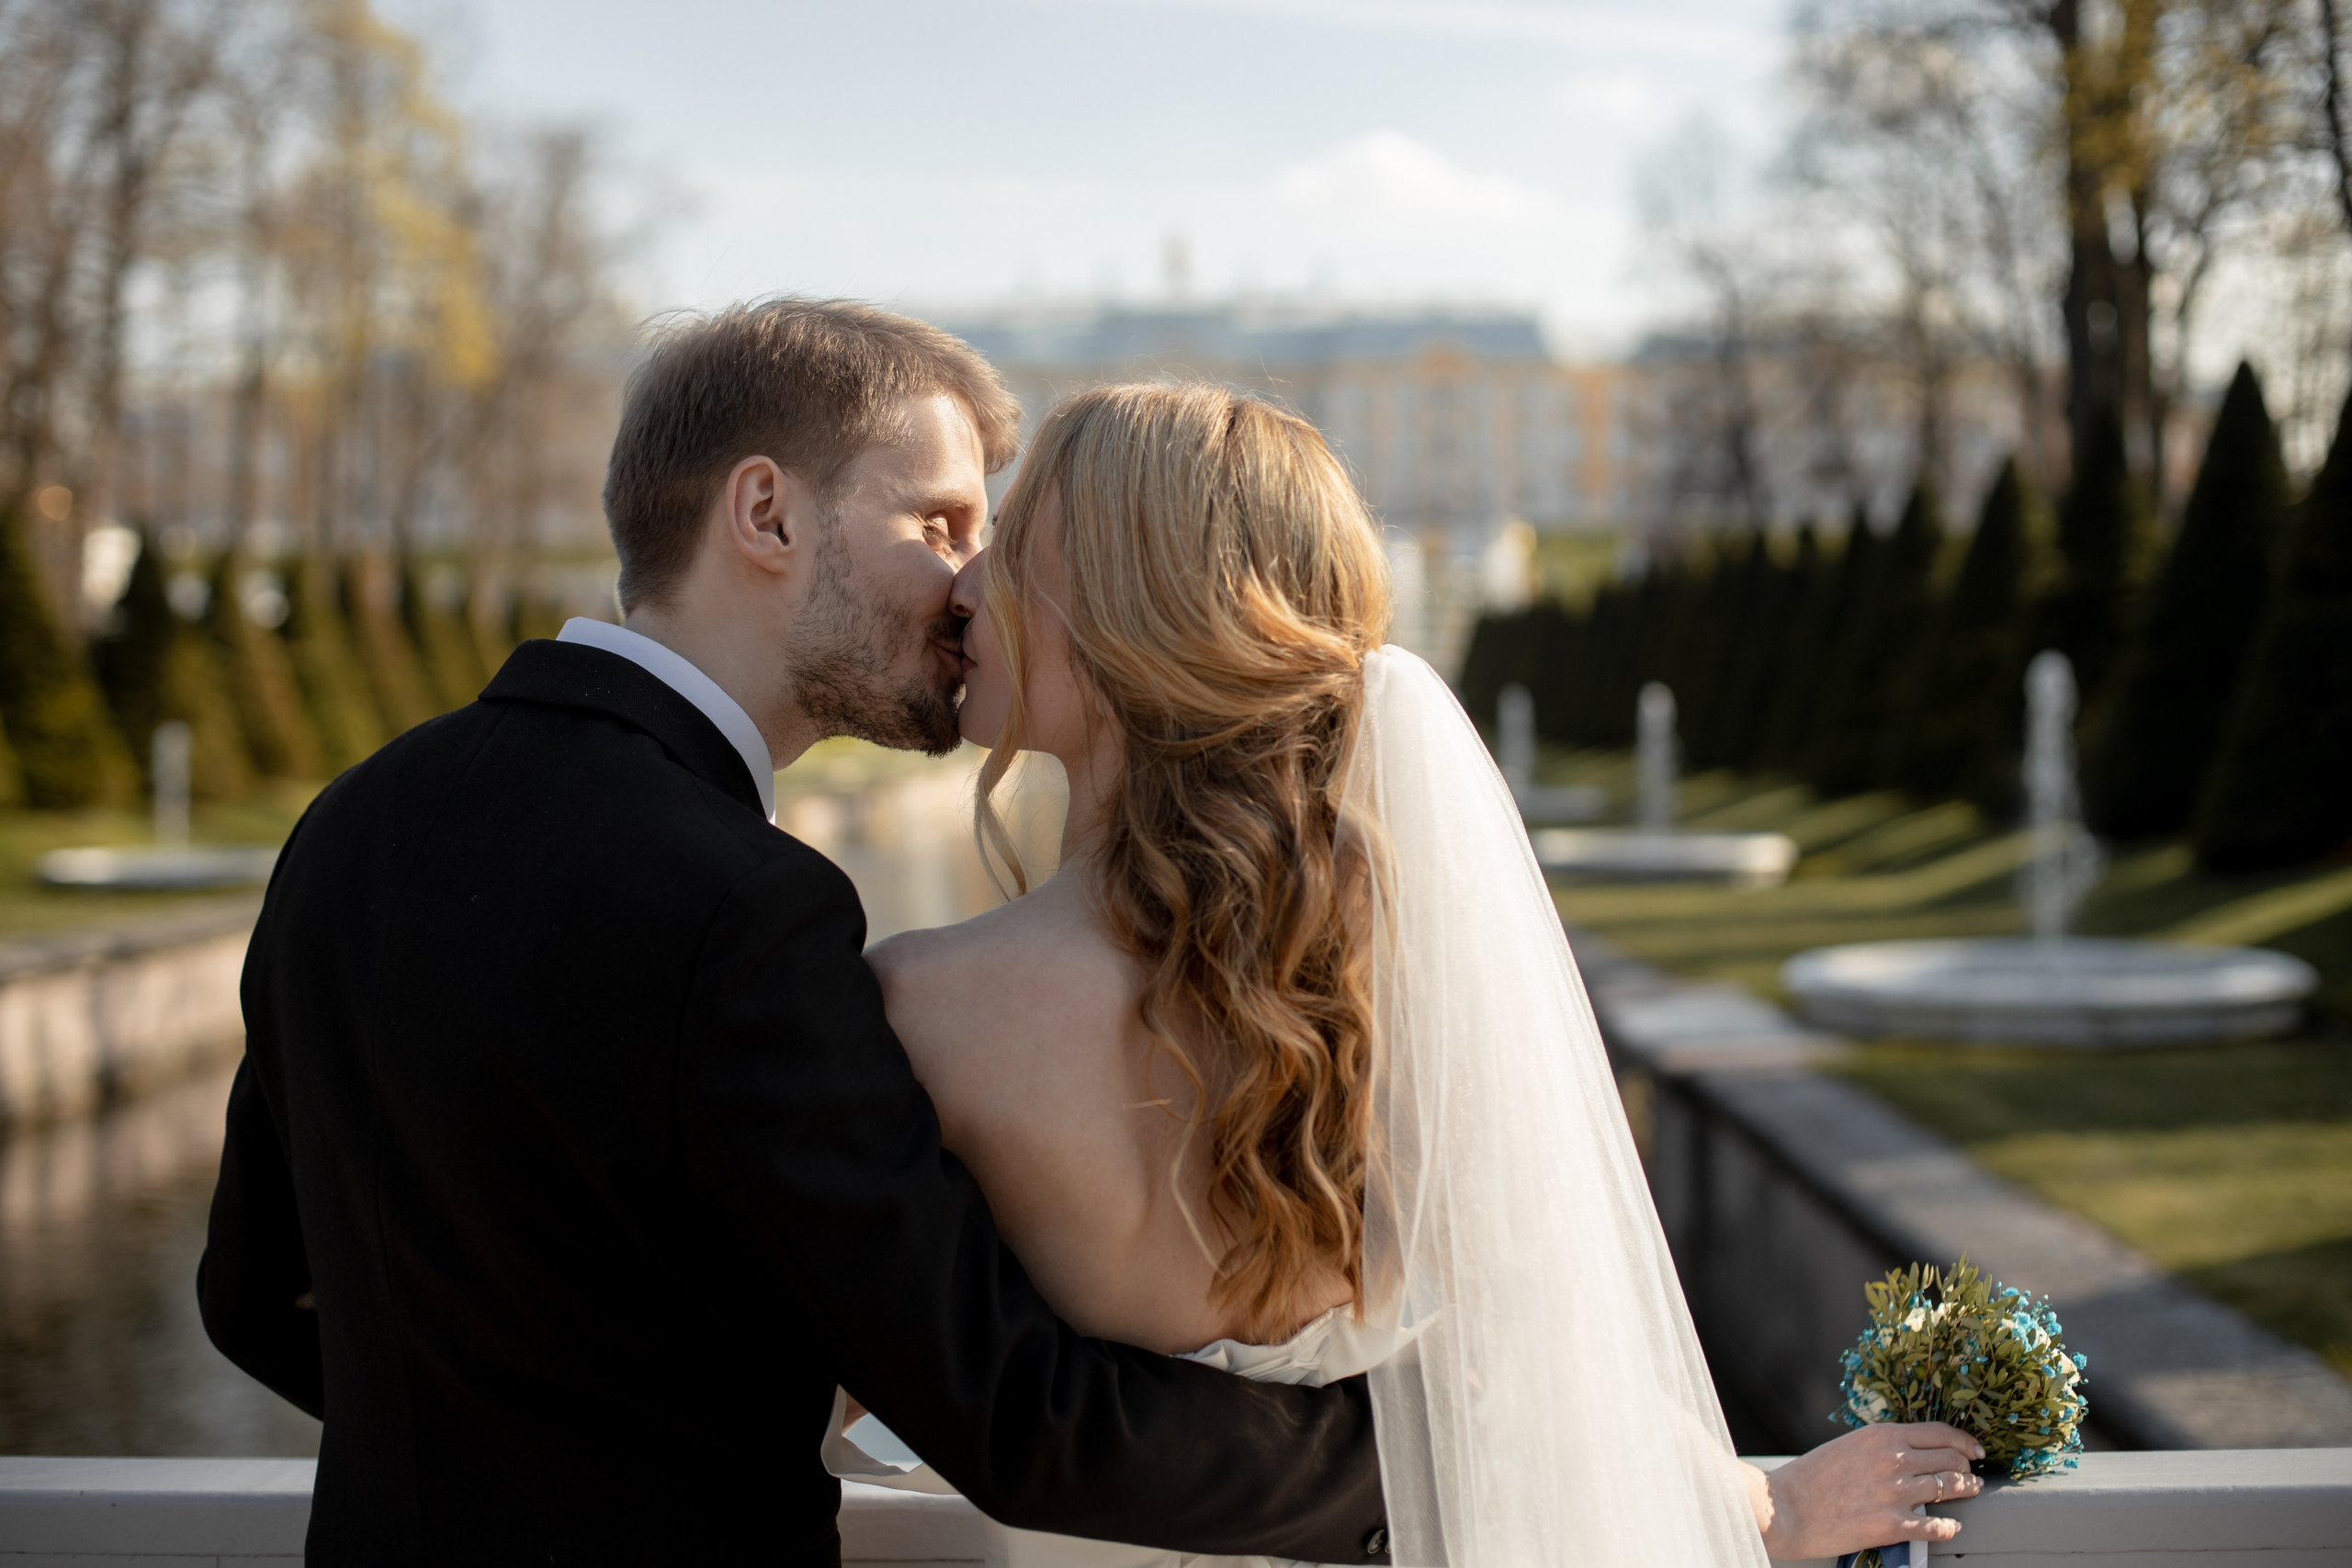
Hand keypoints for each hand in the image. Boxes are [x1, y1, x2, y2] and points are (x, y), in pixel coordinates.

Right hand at [1751, 1422, 1985, 1559]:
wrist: (1783, 1507)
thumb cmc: (1809, 1477)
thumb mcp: (1848, 1447)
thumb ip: (1880, 1448)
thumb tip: (1909, 1454)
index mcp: (1881, 1436)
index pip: (1939, 1432)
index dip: (1963, 1441)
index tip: (1973, 1449)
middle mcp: (1895, 1460)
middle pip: (1950, 1459)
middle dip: (1966, 1466)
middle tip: (1972, 1473)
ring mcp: (1896, 1493)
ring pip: (1950, 1488)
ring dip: (1965, 1490)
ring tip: (1971, 1492)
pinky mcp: (1893, 1525)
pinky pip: (1936, 1526)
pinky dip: (1948, 1527)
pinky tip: (1951, 1526)